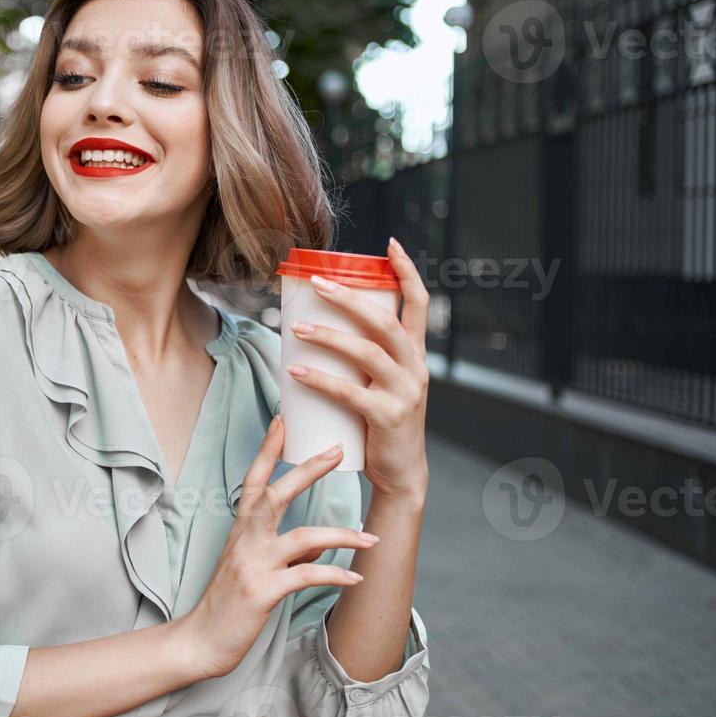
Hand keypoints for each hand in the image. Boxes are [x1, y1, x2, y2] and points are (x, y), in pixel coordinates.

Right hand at [174, 416, 378, 679]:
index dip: (268, 449)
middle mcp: (245, 541)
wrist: (202, 640)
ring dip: (342, 536)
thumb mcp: (251, 566)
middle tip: (338, 450)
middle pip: (277, 494)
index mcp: (241, 530)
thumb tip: (316, 543)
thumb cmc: (228, 603)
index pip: (254, 479)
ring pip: (303, 537)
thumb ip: (282, 549)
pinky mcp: (263, 592)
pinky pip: (306, 577)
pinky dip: (334, 575)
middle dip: (309, 470)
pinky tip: (355, 577)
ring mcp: (253, 565)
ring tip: (370, 538)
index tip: (283, 419)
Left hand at [284, 236, 429, 502]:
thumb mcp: (383, 381)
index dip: (407, 272)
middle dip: (350, 297)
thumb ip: (364, 355)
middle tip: (318, 283)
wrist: (401, 472)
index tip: (390, 244)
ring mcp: (404, 392)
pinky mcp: (388, 417)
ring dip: (330, 336)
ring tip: (297, 327)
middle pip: (385, 320)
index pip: (419, 303)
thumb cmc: (381, 420)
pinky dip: (321, 379)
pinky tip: (296, 370)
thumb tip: (318, 322)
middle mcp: (415, 367)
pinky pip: (351, 393)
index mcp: (414, 353)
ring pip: (368, 352)